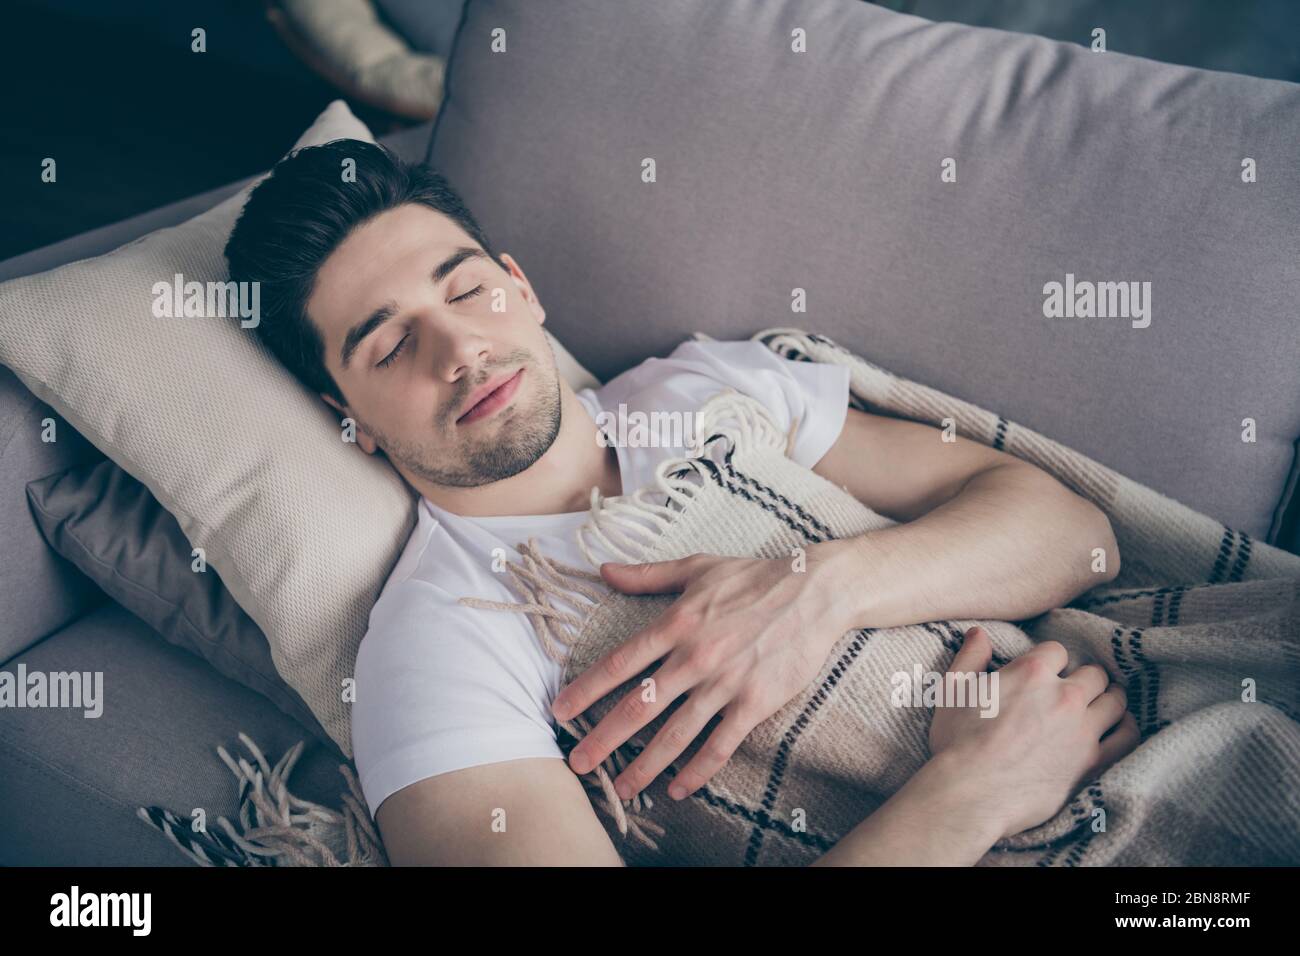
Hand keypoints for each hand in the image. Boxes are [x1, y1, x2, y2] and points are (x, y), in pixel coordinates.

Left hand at [550, 548, 852, 801]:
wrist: (814, 591)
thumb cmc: (753, 576)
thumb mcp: (696, 567)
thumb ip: (646, 575)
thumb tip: (604, 570)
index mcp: (676, 623)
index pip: (620, 663)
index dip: (586, 691)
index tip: (560, 713)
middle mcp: (695, 657)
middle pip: (639, 707)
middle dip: (603, 739)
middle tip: (577, 764)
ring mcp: (725, 683)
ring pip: (675, 734)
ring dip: (644, 766)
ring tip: (621, 790)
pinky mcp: (755, 702)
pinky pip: (720, 745)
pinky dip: (697, 771)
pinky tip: (677, 789)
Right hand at [927, 625, 1138, 838]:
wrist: (970, 793)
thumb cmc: (957, 742)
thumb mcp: (953, 691)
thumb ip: (970, 657)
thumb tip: (978, 633)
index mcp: (1031, 672)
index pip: (1057, 651)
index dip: (1049, 661)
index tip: (1043, 674)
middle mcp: (1064, 696)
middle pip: (1094, 674)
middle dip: (1084, 678)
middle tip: (1072, 691)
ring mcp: (1083, 729)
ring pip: (1116, 701)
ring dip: (1107, 700)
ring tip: (1097, 706)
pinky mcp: (1093, 762)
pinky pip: (1127, 737)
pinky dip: (1125, 728)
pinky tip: (1117, 727)